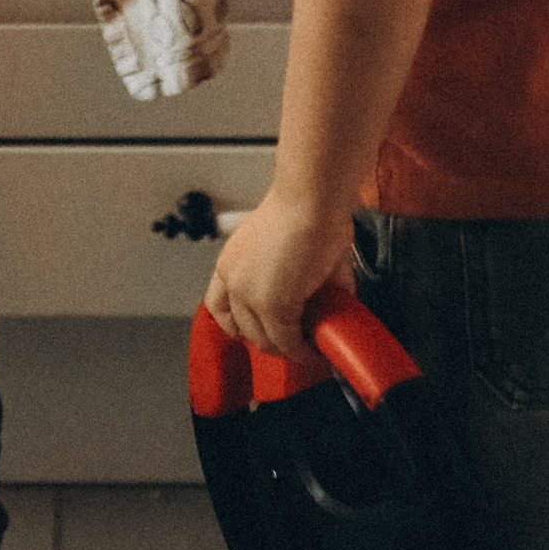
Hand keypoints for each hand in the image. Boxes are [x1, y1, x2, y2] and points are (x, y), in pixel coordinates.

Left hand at [203, 183, 355, 364]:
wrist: (313, 197)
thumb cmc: (308, 207)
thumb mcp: (290, 247)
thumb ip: (299, 276)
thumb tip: (328, 299)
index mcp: (231, 262)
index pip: (220, 307)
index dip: (240, 325)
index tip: (259, 332)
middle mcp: (232, 280)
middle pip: (244, 329)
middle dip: (272, 340)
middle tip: (298, 340)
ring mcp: (250, 296)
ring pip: (265, 340)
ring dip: (289, 349)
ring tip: (310, 348)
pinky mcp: (273, 307)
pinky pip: (289, 342)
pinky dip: (304, 351)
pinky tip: (317, 350)